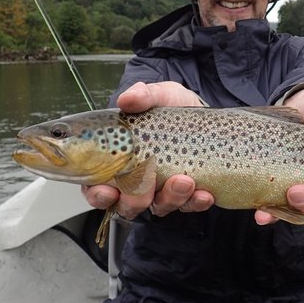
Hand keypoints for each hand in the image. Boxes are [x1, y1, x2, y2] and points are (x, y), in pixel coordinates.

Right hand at [81, 81, 214, 217]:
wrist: (205, 115)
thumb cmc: (172, 109)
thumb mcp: (159, 95)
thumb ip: (143, 95)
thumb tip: (128, 99)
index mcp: (118, 161)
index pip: (97, 187)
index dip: (98, 194)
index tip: (107, 191)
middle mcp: (137, 181)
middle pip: (127, 204)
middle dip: (135, 200)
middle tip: (148, 184)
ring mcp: (162, 190)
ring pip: (159, 207)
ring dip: (170, 198)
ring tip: (184, 181)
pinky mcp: (188, 195)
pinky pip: (190, 206)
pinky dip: (196, 202)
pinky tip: (204, 193)